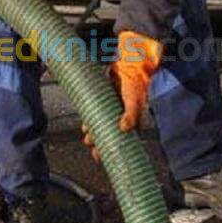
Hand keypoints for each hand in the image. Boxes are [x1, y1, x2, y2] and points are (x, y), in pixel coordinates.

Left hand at [81, 30, 162, 160]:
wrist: (130, 65)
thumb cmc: (135, 82)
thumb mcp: (134, 99)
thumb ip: (131, 114)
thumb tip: (124, 128)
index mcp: (134, 121)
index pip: (124, 141)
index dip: (114, 150)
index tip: (104, 158)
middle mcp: (125, 118)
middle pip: (112, 136)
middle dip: (101, 145)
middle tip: (94, 151)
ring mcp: (116, 111)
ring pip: (104, 127)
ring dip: (95, 134)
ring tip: (88, 139)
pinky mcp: (108, 103)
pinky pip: (99, 116)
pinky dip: (92, 121)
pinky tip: (86, 125)